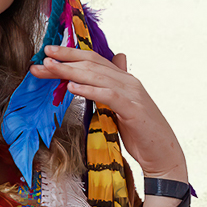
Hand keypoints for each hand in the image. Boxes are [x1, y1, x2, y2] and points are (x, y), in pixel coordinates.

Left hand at [30, 47, 185, 180]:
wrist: (163, 154)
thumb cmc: (141, 132)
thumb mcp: (123, 107)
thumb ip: (114, 86)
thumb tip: (115, 61)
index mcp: (125, 79)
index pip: (94, 60)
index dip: (71, 54)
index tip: (48, 52)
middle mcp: (128, 81)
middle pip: (92, 64)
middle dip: (65, 59)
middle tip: (43, 57)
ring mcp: (132, 94)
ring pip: (96, 76)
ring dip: (70, 71)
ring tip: (50, 68)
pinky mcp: (132, 110)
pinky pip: (108, 95)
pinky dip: (89, 89)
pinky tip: (72, 87)